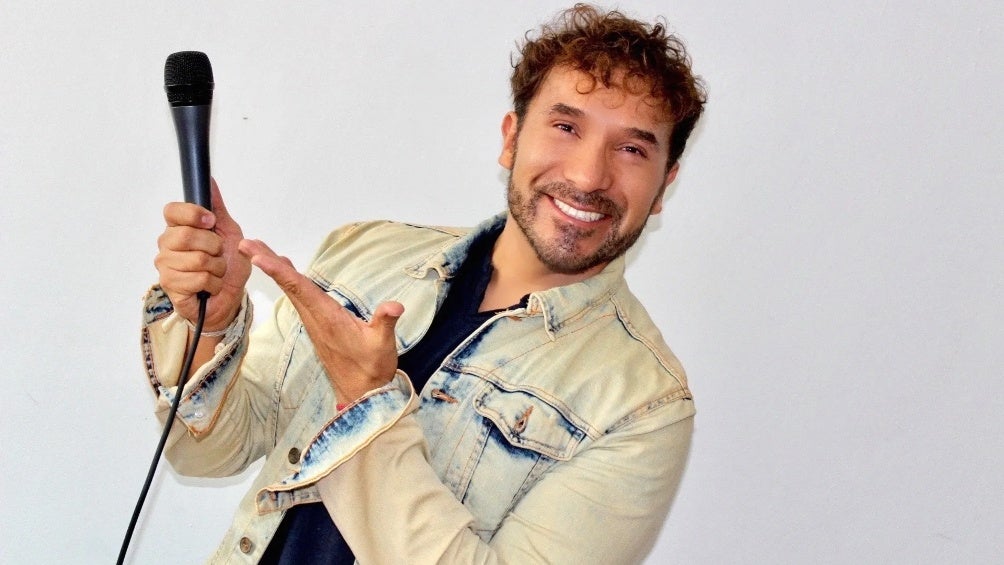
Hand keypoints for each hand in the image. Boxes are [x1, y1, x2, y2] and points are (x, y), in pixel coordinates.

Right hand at [155, 179, 250, 331]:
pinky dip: (214, 283)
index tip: (210, 221)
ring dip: (217, 267)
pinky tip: (210, 286)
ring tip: (214, 272)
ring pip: (197, 259)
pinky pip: (199, 278)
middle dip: (213, 246)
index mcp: (178, 228)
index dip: (193, 214)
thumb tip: (210, 181)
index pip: (171, 210)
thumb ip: (218, 208)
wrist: (230, 296)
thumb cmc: (228, 265)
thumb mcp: (230, 232)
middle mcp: (167, 245)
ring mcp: (165, 265)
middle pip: (187, 235)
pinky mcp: (170, 286)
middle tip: (217, 254)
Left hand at [239, 238, 403, 403]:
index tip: (257, 256)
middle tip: (245, 243)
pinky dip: (287, 279)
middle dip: (266, 262)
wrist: (361, 393)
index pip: (299, 288)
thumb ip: (385, 322)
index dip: (278, 270)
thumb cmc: (371, 367)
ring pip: (290, 289)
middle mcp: (315, 317)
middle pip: (287, 284)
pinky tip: (284, 270)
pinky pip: (297, 296)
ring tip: (257, 249)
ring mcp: (314, 321)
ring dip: (274, 269)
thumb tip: (394, 306)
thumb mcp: (383, 345)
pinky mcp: (317, 323)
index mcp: (327, 317)